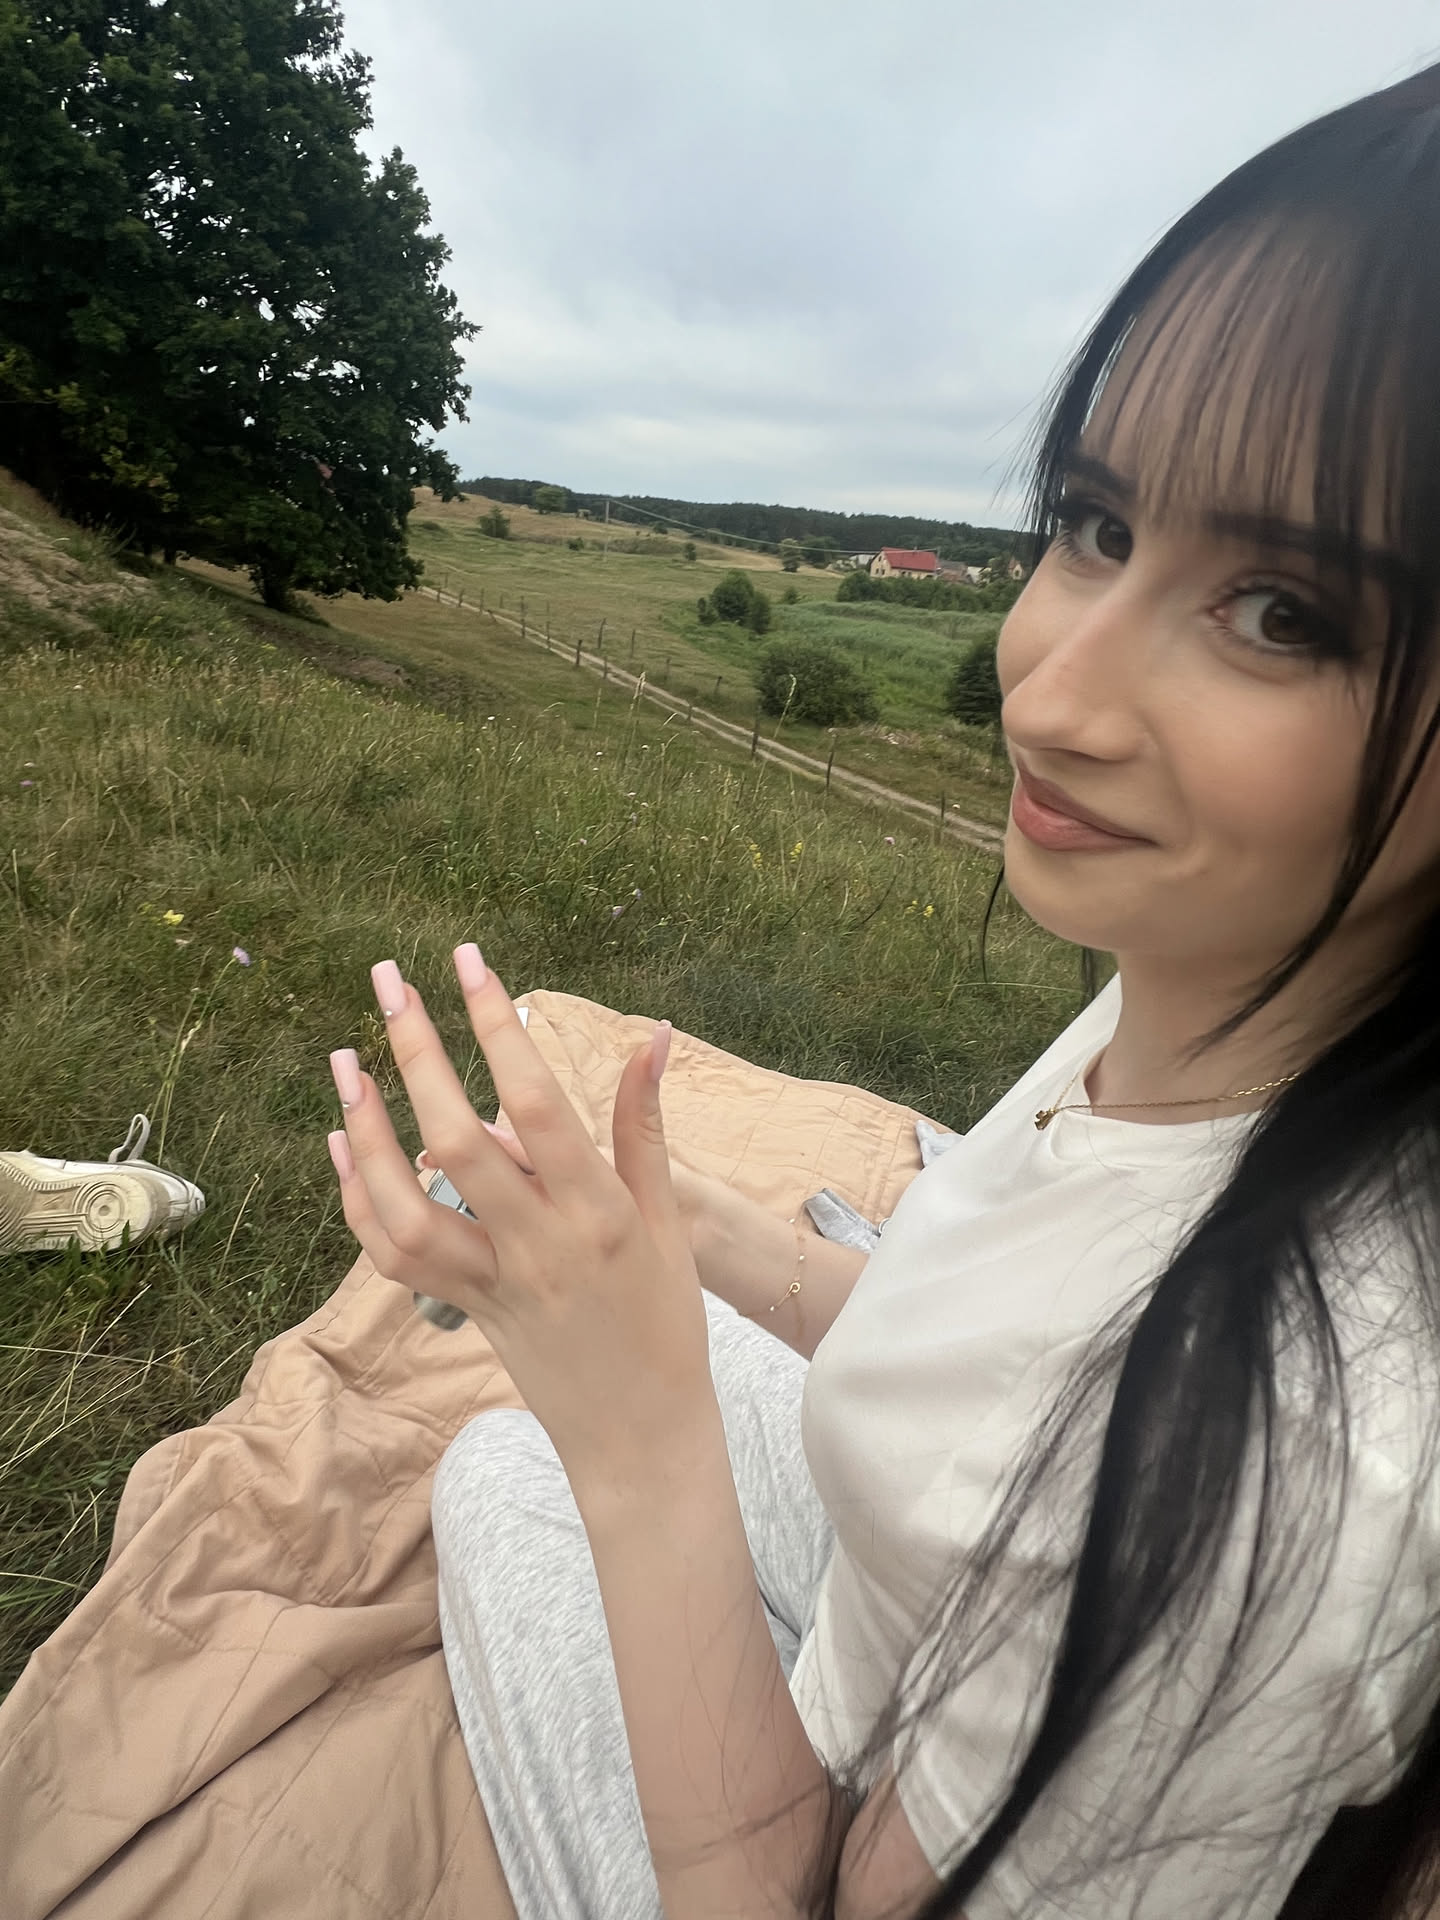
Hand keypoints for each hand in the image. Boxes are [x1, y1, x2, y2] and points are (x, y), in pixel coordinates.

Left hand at [326, 947, 716, 1489]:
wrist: (643, 1438)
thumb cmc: (667, 1321)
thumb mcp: (670, 1220)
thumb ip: (646, 1125)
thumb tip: (650, 1034)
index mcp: (599, 1213)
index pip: (534, 1101)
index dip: (496, 1025)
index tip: (468, 961)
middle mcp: (538, 1245)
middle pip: (456, 1138)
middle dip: (416, 1050)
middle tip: (389, 979)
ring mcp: (492, 1283)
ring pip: (404, 1206)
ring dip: (366, 1129)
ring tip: (346, 1059)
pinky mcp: (463, 1311)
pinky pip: (395, 1255)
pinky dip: (359, 1197)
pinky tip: (344, 1141)